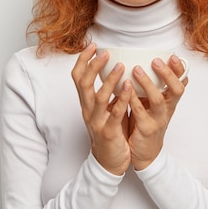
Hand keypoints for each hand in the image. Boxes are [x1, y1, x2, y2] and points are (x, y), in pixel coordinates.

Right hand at [71, 43, 132, 174]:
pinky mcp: (108, 133)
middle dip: (93, 66)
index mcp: (87, 103)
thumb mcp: (105, 109)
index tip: (93, 46)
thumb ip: (107, 91)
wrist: (109, 162)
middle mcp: (88, 110)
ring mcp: (97, 122)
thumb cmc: (110, 132)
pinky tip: (129, 88)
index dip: (83, 60)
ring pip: (99, 97)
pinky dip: (121, 99)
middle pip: (84, 84)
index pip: (78, 77)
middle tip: (105, 52)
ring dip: (109, 80)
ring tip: (120, 66)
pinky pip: (114, 114)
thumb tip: (115, 69)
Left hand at [127, 55, 187, 170]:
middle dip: (168, 74)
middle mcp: (167, 109)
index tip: (173, 56)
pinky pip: (140, 112)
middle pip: (176, 89)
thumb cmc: (147, 122)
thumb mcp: (154, 104)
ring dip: (148, 83)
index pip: (181, 82)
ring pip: (158, 100)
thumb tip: (144, 61)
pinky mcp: (146, 129)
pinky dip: (133, 99)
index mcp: (170, 101)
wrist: (145, 152)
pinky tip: (125, 89)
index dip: (179, 69)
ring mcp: (158, 119)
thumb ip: (152, 87)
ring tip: (137, 70)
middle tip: (156, 61)